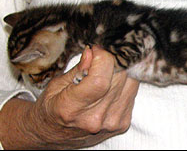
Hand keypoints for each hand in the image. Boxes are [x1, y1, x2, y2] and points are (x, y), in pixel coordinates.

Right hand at [0, 45, 139, 148]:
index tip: (96, 50)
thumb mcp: (56, 86)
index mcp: (72, 109)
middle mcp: (95, 118)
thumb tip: (93, 52)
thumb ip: (78, 68)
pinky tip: (111, 84)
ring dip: (120, 70)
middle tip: (100, 57)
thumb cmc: (53, 108)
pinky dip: (125, 82)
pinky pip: (133, 91)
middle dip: (112, 60)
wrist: (57, 136)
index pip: (100, 80)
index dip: (102, 58)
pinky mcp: (123, 122)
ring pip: (131, 82)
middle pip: (119, 78)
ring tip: (105, 71)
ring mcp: (111, 122)